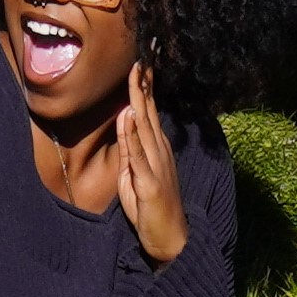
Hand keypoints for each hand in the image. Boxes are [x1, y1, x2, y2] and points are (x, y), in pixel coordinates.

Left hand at [105, 62, 190, 263]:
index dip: (144, 86)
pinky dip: (133, 134)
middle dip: (143, 83)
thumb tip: (125, 114)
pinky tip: (130, 116)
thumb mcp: (134, 173)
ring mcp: (156, 165)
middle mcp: (159, 151)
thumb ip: (129, 146)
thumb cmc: (150, 209)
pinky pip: (139, 155)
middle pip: (149, 111)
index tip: (141, 61)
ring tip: (136, 75)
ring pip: (146, 126)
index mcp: (156, 148)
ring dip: (140, 99)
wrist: (171, 241)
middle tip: (142, 55)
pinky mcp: (149, 182)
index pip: (149, 111)